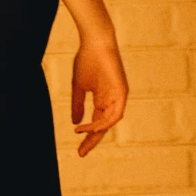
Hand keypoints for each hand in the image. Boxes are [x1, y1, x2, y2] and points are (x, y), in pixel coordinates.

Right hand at [70, 36, 126, 155]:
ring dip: (96, 133)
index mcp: (103, 100)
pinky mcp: (122, 92)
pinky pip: (115, 114)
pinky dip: (102, 122)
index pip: (97, 123)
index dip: (87, 137)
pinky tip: (89, 127)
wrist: (95, 42)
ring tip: (82, 137)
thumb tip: (74, 122)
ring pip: (109, 122)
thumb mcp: (79, 87)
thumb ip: (78, 105)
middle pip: (104, 127)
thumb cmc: (86, 60)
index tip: (78, 149)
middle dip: (92, 140)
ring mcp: (118, 97)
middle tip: (81, 153)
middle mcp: (112, 100)